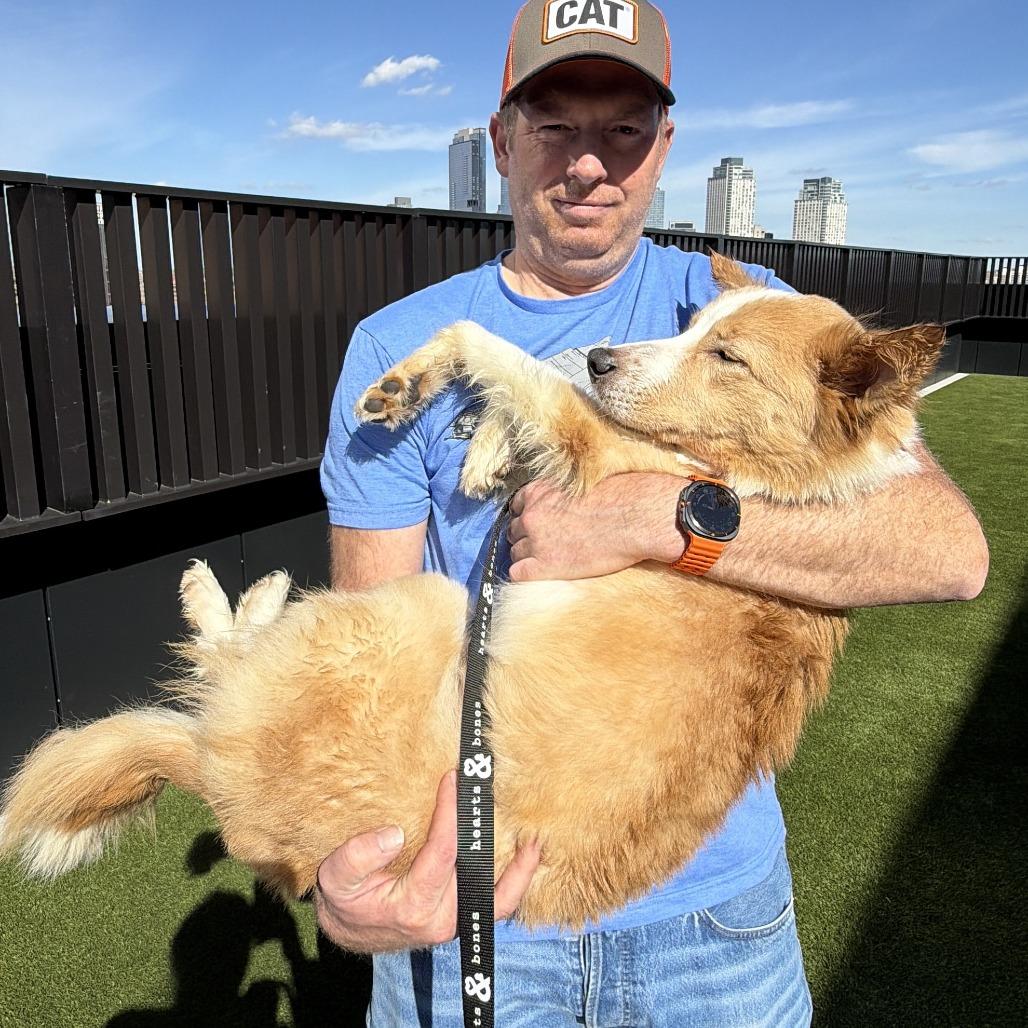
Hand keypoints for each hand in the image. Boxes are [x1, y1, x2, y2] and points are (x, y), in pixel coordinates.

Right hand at [315, 769, 541, 952]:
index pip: (443, 852)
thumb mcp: (335, 877)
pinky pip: (499, 904)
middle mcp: (440, 918)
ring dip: (518, 864)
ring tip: (533, 831)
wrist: (350, 929)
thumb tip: (393, 835)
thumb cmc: (345, 899)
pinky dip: (517, 881)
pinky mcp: (462, 919)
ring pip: (497, 894)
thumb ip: (357, 856)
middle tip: (496, 792)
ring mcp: (455, 921)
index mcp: (412, 905)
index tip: (454, 779)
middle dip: (485, 829)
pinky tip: (529, 853)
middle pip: (475, 868)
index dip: (450, 813)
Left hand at [507, 474, 687, 581]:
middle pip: (514, 529)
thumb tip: (570, 498)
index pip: (518, 505)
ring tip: (549, 561)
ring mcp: (536, 541)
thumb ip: (566, 491)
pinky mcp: (545, 566)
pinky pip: (518, 573)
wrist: (633, 518)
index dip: (528, 515)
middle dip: (527, 536)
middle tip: (546, 544)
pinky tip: (542, 574)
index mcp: (540, 491)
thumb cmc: (620, 497)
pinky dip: (526, 574)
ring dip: (528, 556)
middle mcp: (532, 514)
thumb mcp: (583, 483)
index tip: (539, 524)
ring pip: (515, 552)